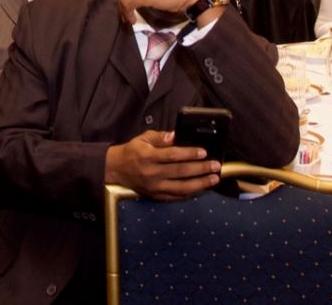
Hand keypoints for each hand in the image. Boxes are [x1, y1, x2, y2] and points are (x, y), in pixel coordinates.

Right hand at [105, 130, 219, 200]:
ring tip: (214, 178)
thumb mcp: (143, 138)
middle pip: (180, 172)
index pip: (172, 155)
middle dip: (201, 169)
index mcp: (148, 156)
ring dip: (200, 183)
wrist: (116, 169)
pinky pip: (176, 196)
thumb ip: (160, 137)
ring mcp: (154, 186)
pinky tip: (201, 187)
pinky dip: (190, 192)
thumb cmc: (132, 151)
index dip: (189, 153)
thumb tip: (176, 135)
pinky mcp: (156, 195)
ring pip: (181, 187)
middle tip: (215, 165)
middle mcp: (152, 173)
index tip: (204, 152)